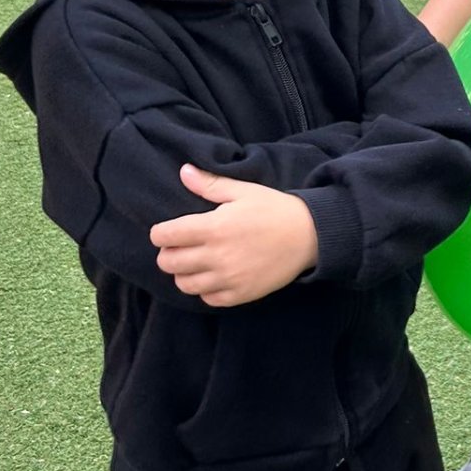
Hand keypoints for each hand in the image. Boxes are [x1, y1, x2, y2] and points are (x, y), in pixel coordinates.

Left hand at [149, 164, 317, 305]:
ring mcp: (227, 278)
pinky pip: (207, 298)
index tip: (168, 231)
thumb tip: (184, 171)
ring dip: (184, 273)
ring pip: (184, 284)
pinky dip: (205, 289)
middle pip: (168, 263)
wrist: (310, 235)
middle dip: (168, 253)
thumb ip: (210, 184)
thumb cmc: (274, 209)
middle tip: (181, 247)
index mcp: (213, 227)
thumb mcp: (243, 191)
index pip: (165, 236)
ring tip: (196, 263)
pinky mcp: (240, 294)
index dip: (161, 233)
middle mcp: (216, 256)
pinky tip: (214, 276)